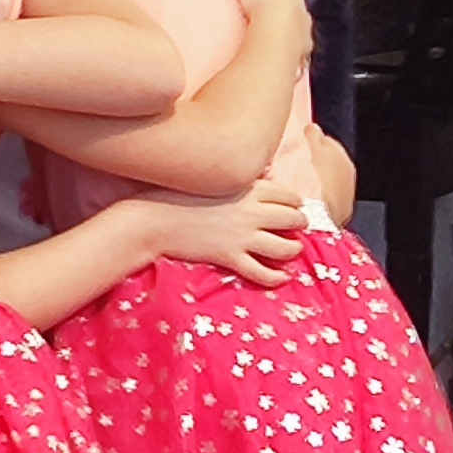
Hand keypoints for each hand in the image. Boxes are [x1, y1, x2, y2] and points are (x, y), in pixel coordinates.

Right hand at [131, 183, 311, 286]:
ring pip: (284, 247)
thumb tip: (261, 174)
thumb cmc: (176, 194)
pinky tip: (281, 277)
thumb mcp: (211, 178)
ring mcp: (242, 236)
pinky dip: (276, 277)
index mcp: (248, 188)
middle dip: (299, 223)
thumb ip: (238, 179)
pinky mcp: (231, 257)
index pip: (287, 195)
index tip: (296, 205)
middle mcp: (251, 212)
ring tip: (293, 250)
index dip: (295, 202)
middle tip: (298, 226)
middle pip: (292, 219)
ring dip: (293, 249)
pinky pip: (262, 272)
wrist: (154, 219)